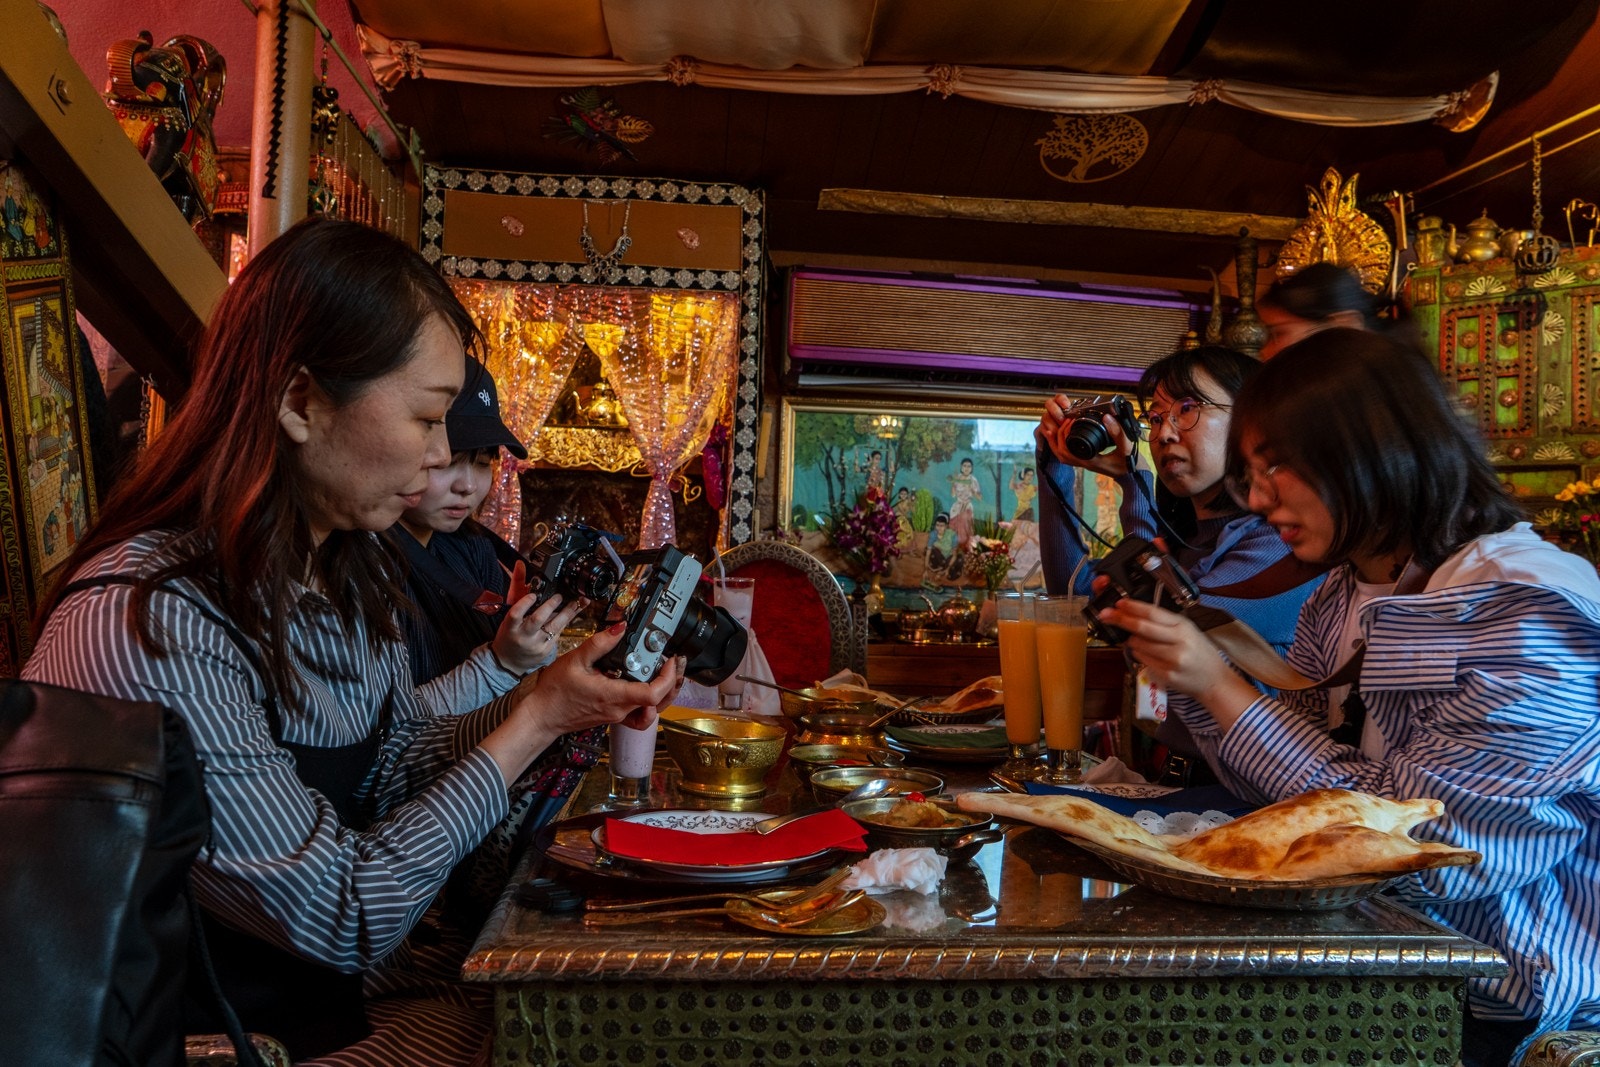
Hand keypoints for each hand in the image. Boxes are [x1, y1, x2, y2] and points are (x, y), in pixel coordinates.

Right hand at [490, 586, 585, 674]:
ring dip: (567, 614)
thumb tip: (520, 564)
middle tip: (559, 597)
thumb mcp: (509, 609)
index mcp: (510, 626)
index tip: (533, 595)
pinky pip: (558, 634)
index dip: (524, 604)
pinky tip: (573, 613)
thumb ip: (517, 586)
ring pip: (554, 628)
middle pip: (538, 620)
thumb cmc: (509, 632)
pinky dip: (565, 623)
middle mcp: (522, 636)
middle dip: (551, 607)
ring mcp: (536, 645)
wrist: (508, 662)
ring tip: (576, 602)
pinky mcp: (546, 652)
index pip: (515, 614)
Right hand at [515, 621, 681, 738]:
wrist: (542, 716)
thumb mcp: (575, 660)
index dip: (667, 677)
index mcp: (613, 696)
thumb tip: (619, 628)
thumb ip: (600, 643)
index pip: (652, 694)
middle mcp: (619, 710)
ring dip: (664, 694)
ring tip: (663, 673)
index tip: (670, 660)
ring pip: (652, 710)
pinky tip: (645, 689)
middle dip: (671, 681)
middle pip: (659, 702)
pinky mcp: (613, 717)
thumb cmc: (554, 692)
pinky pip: (639, 715)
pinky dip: (649, 704)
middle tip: (671, 662)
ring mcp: (618, 716)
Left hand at [1039, 394, 1132, 477]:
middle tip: (1064, 420)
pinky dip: (1060, 446)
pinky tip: (1061, 436)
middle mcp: (1085, 464)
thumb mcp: (1127, 447)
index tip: (1071, 420)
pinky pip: (1067, 456)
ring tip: (1056, 426)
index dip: (1065, 434)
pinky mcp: (1086, 462)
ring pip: (1062, 456)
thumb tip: (1107, 417)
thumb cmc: (1130, 463)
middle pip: (1060, 453)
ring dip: (1055, 442)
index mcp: (1091, 461)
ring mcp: (1084, 464)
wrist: (1134, 476)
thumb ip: (1118, 433)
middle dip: (1057, 436)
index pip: (1068, 450)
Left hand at [1096, 597, 1257, 725]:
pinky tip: (1145, 654)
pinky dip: (1139, 655)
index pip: (1154, 613)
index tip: (1119, 603)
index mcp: (1183, 626)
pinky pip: (1143, 661)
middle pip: (1143, 628)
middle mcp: (1179, 642)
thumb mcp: (1188, 631)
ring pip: (1139, 646)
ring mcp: (1173, 660)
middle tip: (1107, 615)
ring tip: (1134, 640)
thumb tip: (1134, 615)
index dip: (1133, 607)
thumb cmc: (1199, 652)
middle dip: (1121, 620)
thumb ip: (1165, 624)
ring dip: (1131, 641)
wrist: (1215, 680)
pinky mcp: (1167, 675)